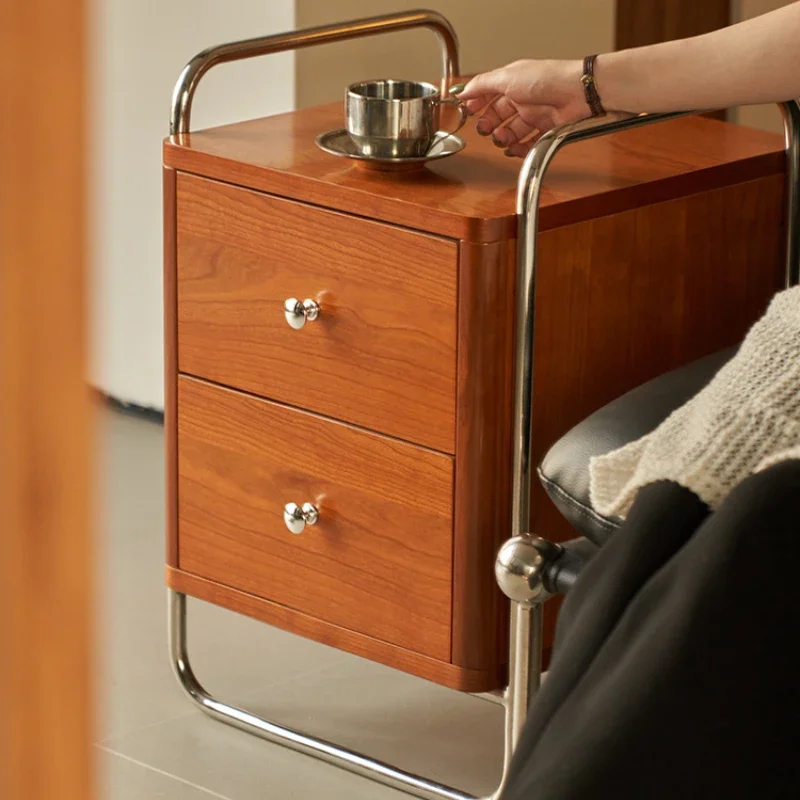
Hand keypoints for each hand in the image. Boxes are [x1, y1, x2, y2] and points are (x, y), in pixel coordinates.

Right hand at [458, 59, 593, 156]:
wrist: (577, 92)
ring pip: (512, 132)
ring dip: (503, 138)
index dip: (478, 104)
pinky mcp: (546, 129)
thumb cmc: (547, 79)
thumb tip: (463, 91)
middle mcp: (523, 98)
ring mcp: (534, 115)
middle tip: (486, 129)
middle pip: (498, 116)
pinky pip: (528, 144)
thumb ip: (482, 85)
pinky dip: (520, 149)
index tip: (469, 112)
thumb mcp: (507, 77)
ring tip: (503, 138)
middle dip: (489, 124)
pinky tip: (515, 148)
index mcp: (512, 82)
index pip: (489, 94)